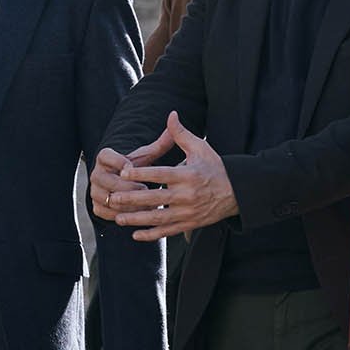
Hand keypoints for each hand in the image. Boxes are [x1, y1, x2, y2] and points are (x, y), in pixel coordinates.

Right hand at [90, 130, 171, 219]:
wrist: (124, 186)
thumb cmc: (139, 169)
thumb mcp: (148, 156)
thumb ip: (160, 143)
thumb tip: (175, 120)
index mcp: (105, 157)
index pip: (106, 156)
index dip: (119, 161)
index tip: (134, 166)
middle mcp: (96, 173)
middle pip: (107, 180)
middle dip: (129, 187)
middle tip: (147, 189)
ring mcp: (94, 191)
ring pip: (109, 198)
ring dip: (129, 203)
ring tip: (148, 203)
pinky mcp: (96, 207)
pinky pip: (107, 212)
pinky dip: (124, 214)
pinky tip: (140, 214)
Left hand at [109, 112, 237, 239]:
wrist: (237, 192)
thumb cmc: (215, 167)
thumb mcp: (201, 148)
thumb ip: (181, 134)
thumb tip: (171, 114)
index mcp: (188, 175)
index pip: (161, 174)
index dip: (141, 174)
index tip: (122, 173)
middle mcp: (187, 195)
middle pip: (155, 198)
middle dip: (132, 199)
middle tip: (112, 198)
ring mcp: (188, 212)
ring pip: (159, 218)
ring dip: (137, 220)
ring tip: (117, 219)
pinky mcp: (189, 224)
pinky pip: (168, 231)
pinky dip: (152, 235)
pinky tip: (135, 235)